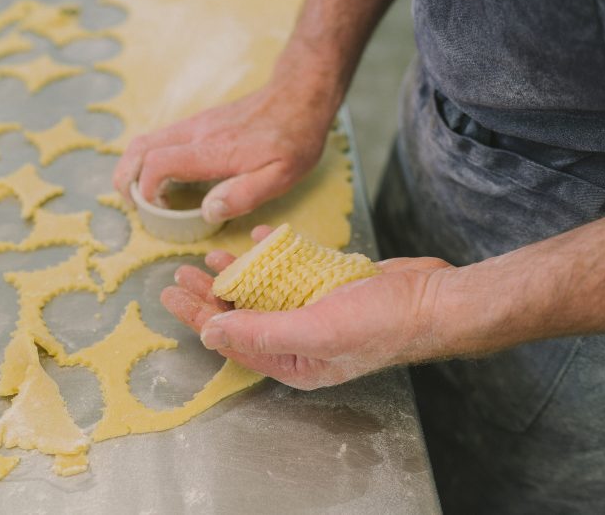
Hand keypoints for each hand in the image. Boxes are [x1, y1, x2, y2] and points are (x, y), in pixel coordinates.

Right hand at [112, 78, 334, 223]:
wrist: (299, 94)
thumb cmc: (295, 137)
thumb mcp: (282, 174)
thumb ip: (244, 194)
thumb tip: (208, 211)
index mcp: (214, 150)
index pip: (159, 164)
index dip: (147, 190)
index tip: (158, 211)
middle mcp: (197, 133)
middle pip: (140, 148)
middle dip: (126, 178)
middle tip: (134, 205)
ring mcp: (197, 124)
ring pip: (147, 140)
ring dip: (134, 167)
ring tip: (142, 195)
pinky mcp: (202, 122)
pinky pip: (163, 138)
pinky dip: (150, 158)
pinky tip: (164, 178)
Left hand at [161, 226, 454, 389]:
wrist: (434, 299)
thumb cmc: (382, 322)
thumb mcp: (316, 331)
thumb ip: (262, 332)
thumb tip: (211, 334)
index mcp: (293, 363)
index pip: (233, 341)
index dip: (198, 318)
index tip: (170, 294)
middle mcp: (300, 342)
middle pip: (243, 318)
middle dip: (211, 296)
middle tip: (183, 274)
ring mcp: (316, 313)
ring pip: (264, 293)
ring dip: (238, 275)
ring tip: (212, 258)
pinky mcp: (330, 288)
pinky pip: (291, 272)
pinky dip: (273, 256)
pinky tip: (260, 240)